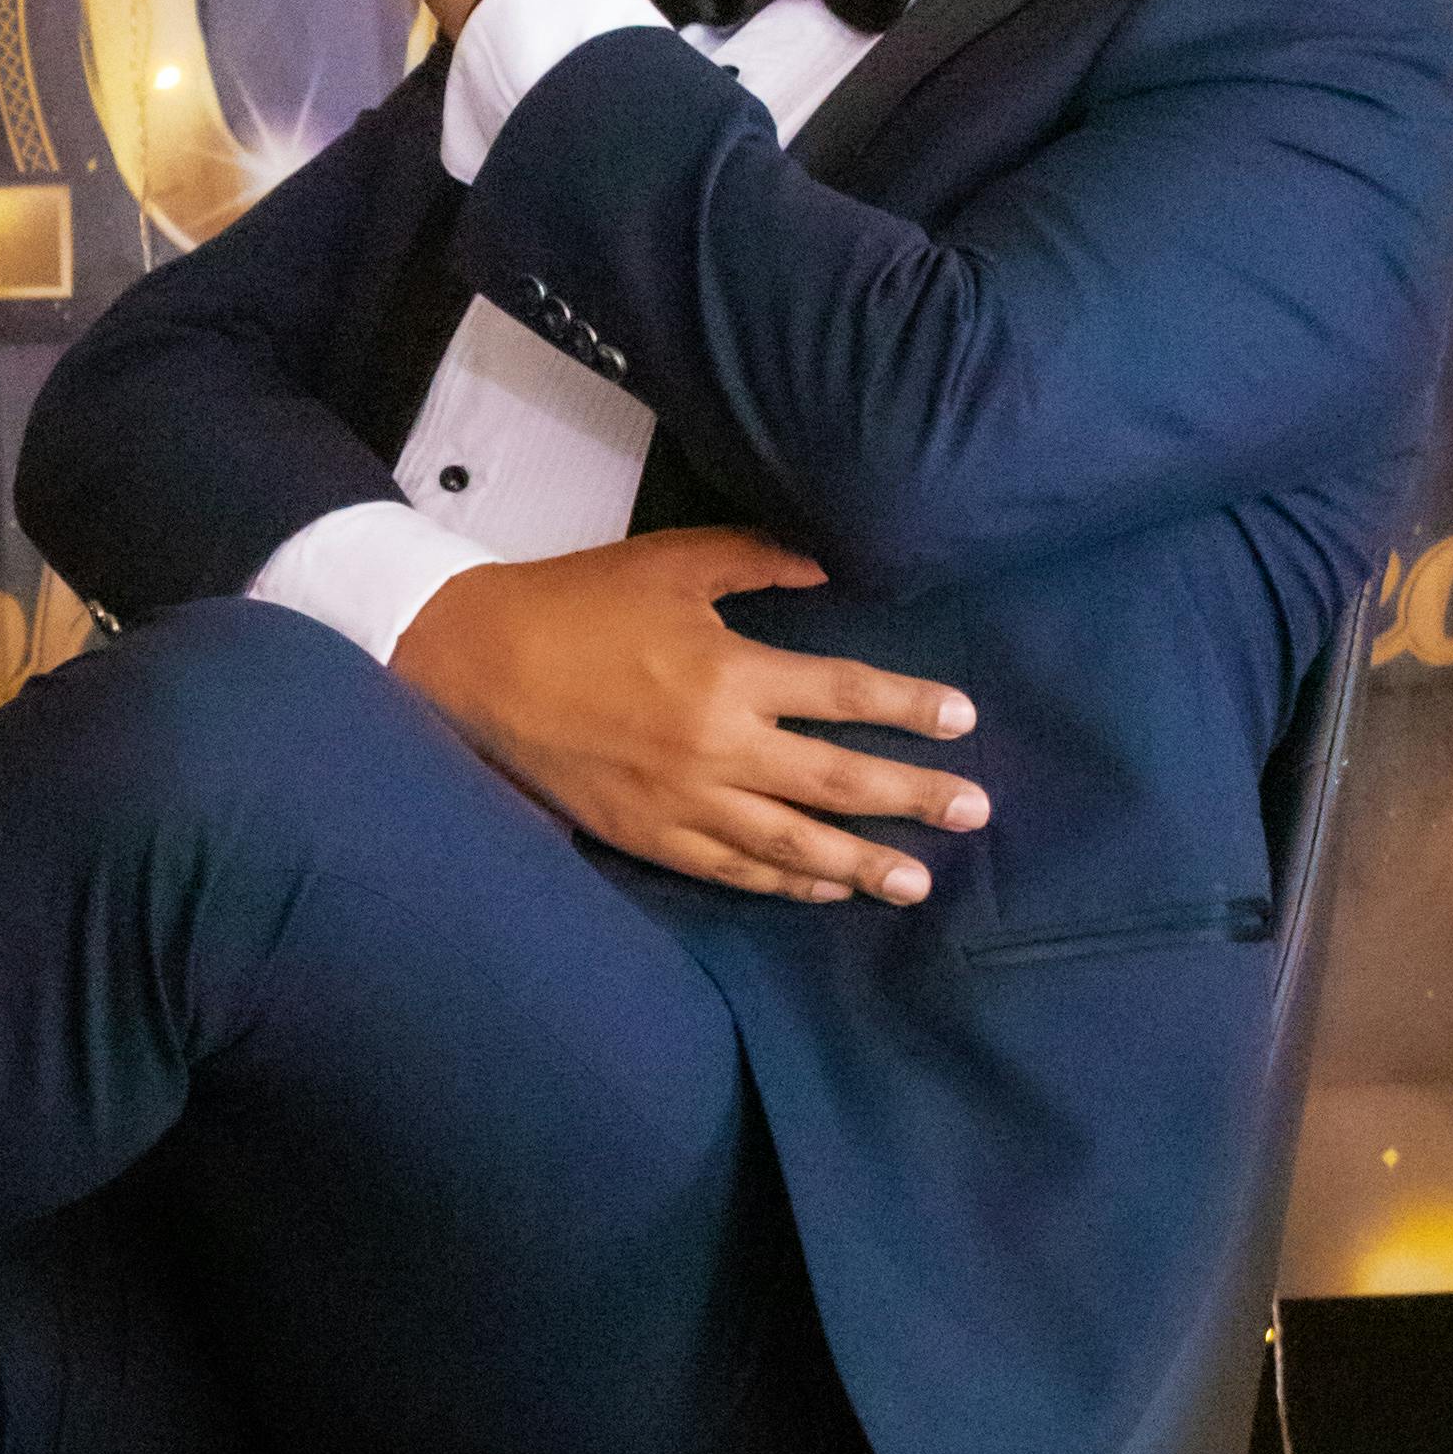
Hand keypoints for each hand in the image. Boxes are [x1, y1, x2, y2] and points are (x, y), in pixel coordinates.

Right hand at [394, 533, 984, 903]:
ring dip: (861, 865)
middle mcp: (716, 748)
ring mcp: (682, 803)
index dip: (909, 708)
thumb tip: (830, 572)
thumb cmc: (578, 602)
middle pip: (837, 783)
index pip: (843, 695)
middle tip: (975, 811)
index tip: (962, 719)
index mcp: (728, 673)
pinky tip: (823, 891)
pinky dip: (782, 885)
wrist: (477, 664)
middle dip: (912, 799)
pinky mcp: (648, 836)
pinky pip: (731, 870)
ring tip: (917, 881)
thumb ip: (759, 563)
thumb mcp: (672, 563)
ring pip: (791, 846)